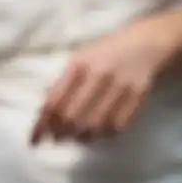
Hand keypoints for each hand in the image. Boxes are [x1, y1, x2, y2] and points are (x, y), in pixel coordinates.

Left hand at [30, 17, 176, 143]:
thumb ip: (63, 85)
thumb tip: (45, 118)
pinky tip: (100, 131)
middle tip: (59, 139)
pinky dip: (105, 134)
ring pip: (95, 126)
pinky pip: (117, 126)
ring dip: (83, 137)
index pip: (54, 102)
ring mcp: (119, 85)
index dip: (41, 125)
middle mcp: (98, 74)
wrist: (146, 42)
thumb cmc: (106, 54)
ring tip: (79, 136)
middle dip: (61, 134)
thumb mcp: (80, 60)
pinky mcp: (138, 95)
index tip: (35, 140)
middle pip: (72, 118)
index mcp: (78, 64)